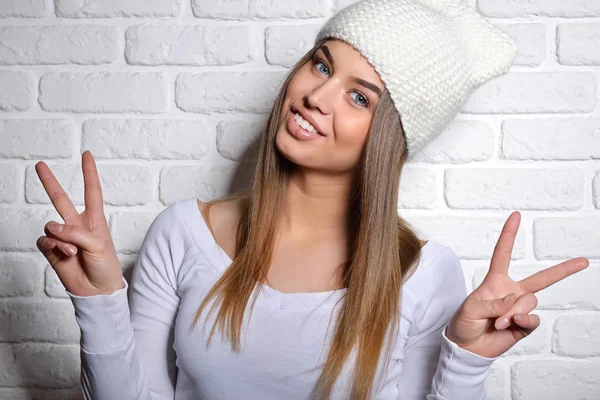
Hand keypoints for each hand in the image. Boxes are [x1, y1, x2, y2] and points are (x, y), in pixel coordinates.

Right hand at [35, 151, 123, 296]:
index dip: (89, 173)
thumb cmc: (106, 266)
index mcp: (95, 220)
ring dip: (61, 237)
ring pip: (51, 225)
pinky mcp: (52, 250)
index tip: (86, 155)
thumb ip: (76, 233)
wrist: (97, 290)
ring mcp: (63, 237)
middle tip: (39, 165)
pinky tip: (64, 254)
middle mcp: (77, 225)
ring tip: (73, 251)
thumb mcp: (99, 245)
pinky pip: (45, 241)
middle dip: (49, 182)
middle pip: (61, 199)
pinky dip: (53, 246)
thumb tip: (53, 226)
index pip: (91, 191)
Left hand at [446, 211, 588, 357]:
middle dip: (564, 270)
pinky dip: (522, 321)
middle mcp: (511, 292)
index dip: (509, 235)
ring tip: (498, 321)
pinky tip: (510, 325)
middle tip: (583, 261)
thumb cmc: (464, 323)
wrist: (467, 347)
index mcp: (495, 281)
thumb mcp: (471, 308)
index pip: (503, 254)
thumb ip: (492, 303)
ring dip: (513, 312)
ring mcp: (520, 308)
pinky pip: (532, 319)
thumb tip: (513, 300)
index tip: (516, 216)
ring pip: (530, 301)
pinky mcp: (524, 325)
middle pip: (541, 279)